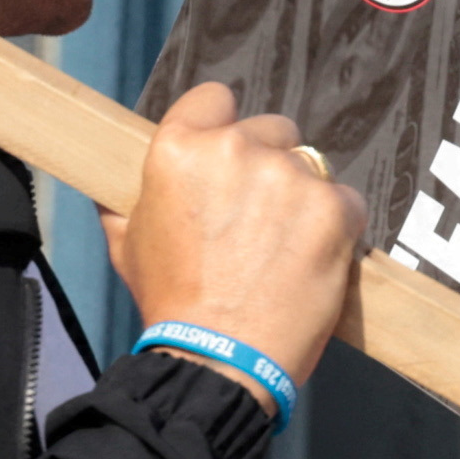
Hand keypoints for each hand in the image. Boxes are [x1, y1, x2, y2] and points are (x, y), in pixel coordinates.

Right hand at [119, 82, 366, 387]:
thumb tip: (114, 180)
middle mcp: (235, 150)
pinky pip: (346, 200)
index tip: (228, 157)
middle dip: (267, 164)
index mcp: (179, 148)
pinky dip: (335, 225)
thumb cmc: (170, 305)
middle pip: (271, 129)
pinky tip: (312, 258)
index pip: (214, 98)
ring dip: (302, 195)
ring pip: (310, 165)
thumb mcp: (126, 243)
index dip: (222, 125)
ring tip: (284, 245)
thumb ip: (125, 197)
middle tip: (257, 216)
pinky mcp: (334, 209)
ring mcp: (290, 177)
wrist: (218, 360)